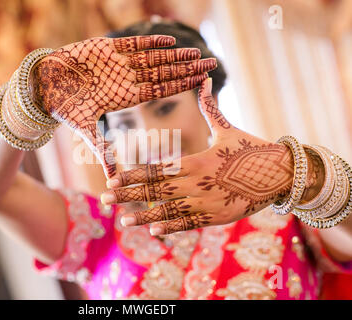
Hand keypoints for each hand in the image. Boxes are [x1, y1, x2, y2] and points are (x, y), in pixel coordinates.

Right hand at [30, 35, 216, 176]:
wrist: (44, 87)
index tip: (203, 82)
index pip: (161, 90)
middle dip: (188, 68)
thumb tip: (110, 180)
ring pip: (154, 57)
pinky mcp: (107, 47)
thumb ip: (102, 151)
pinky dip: (151, 42)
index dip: (182, 86)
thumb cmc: (64, 109)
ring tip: (197, 52)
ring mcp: (119, 62)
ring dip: (176, 55)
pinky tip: (171, 41)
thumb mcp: (86, 131)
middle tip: (213, 63)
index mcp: (127, 96)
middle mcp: (127, 79)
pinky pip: (133, 43)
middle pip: (164, 72)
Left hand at [100, 77, 298, 234]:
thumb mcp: (228, 128)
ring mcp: (207, 202)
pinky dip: (171, 227)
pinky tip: (153, 230)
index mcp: (196, 161)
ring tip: (123, 219)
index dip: (132, 175)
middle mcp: (197, 184)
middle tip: (104, 198)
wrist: (282, 174)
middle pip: (155, 191)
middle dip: (128, 195)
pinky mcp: (218, 217)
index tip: (112, 178)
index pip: (157, 169)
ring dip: (144, 216)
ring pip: (169, 212)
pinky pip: (190, 223)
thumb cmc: (252, 148)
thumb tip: (204, 79)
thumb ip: (210, 108)